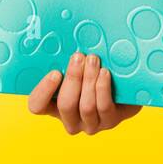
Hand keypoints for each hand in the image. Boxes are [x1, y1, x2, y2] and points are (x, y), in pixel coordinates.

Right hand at [26, 52, 143, 134]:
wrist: (124, 88)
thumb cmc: (93, 73)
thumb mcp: (77, 67)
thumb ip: (67, 61)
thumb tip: (63, 38)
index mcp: (53, 106)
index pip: (37, 105)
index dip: (43, 91)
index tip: (55, 72)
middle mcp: (70, 120)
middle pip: (65, 104)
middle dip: (73, 78)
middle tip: (78, 57)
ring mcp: (89, 124)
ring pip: (86, 106)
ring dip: (89, 80)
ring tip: (93, 60)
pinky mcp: (109, 121)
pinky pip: (104, 107)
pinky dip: (103, 88)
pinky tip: (105, 73)